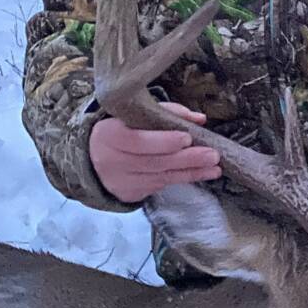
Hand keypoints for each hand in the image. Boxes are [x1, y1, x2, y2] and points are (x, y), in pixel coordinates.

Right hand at [89, 104, 221, 202]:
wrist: (92, 156)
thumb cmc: (120, 129)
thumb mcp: (134, 115)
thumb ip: (166, 113)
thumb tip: (199, 119)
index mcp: (109, 135)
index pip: (138, 141)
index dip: (164, 141)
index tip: (187, 138)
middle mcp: (111, 161)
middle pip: (153, 162)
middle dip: (186, 159)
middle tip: (212, 155)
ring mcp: (120, 181)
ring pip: (160, 177)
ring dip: (191, 172)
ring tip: (215, 168)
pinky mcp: (129, 194)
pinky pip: (159, 186)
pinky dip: (182, 179)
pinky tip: (202, 175)